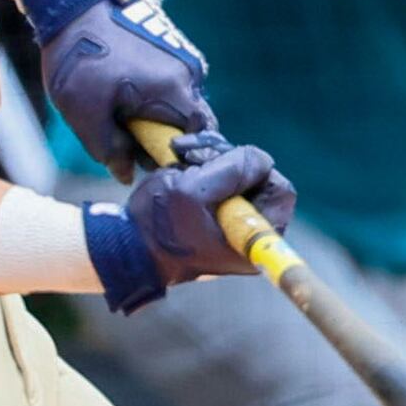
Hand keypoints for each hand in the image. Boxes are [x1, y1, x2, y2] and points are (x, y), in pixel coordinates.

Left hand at [21, 0, 212, 177]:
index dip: (175, 156)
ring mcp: (182, 54)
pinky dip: (151, 92)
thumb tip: (126, 174)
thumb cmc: (78, 55)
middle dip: (160, 135)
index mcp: (173, 91)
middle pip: (188, 121)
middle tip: (126, 137)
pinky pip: (169, 81)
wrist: (73, 0)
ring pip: (178, 101)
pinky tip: (121, 88)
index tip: (148, 160)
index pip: (198, 138)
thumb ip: (108, 150)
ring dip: (154, 112)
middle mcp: (189, 72)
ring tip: (118, 108)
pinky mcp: (171, 44)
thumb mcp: (84, 112)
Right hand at [94, 136, 292, 311]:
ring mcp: (232, 229)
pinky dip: (205, 172)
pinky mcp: (217, 220)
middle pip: (260, 181)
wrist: (125, 247)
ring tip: (182, 163)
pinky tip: (181, 171)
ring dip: (212, 163)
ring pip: (240, 178)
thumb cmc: (158, 225)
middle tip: (194, 158)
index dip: (256, 169)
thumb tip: (263, 159)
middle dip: (229, 162)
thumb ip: (235, 169)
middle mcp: (248, 238)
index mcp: (252, 241)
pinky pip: (223, 185)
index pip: (280, 191)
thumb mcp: (195, 191)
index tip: (222, 165)